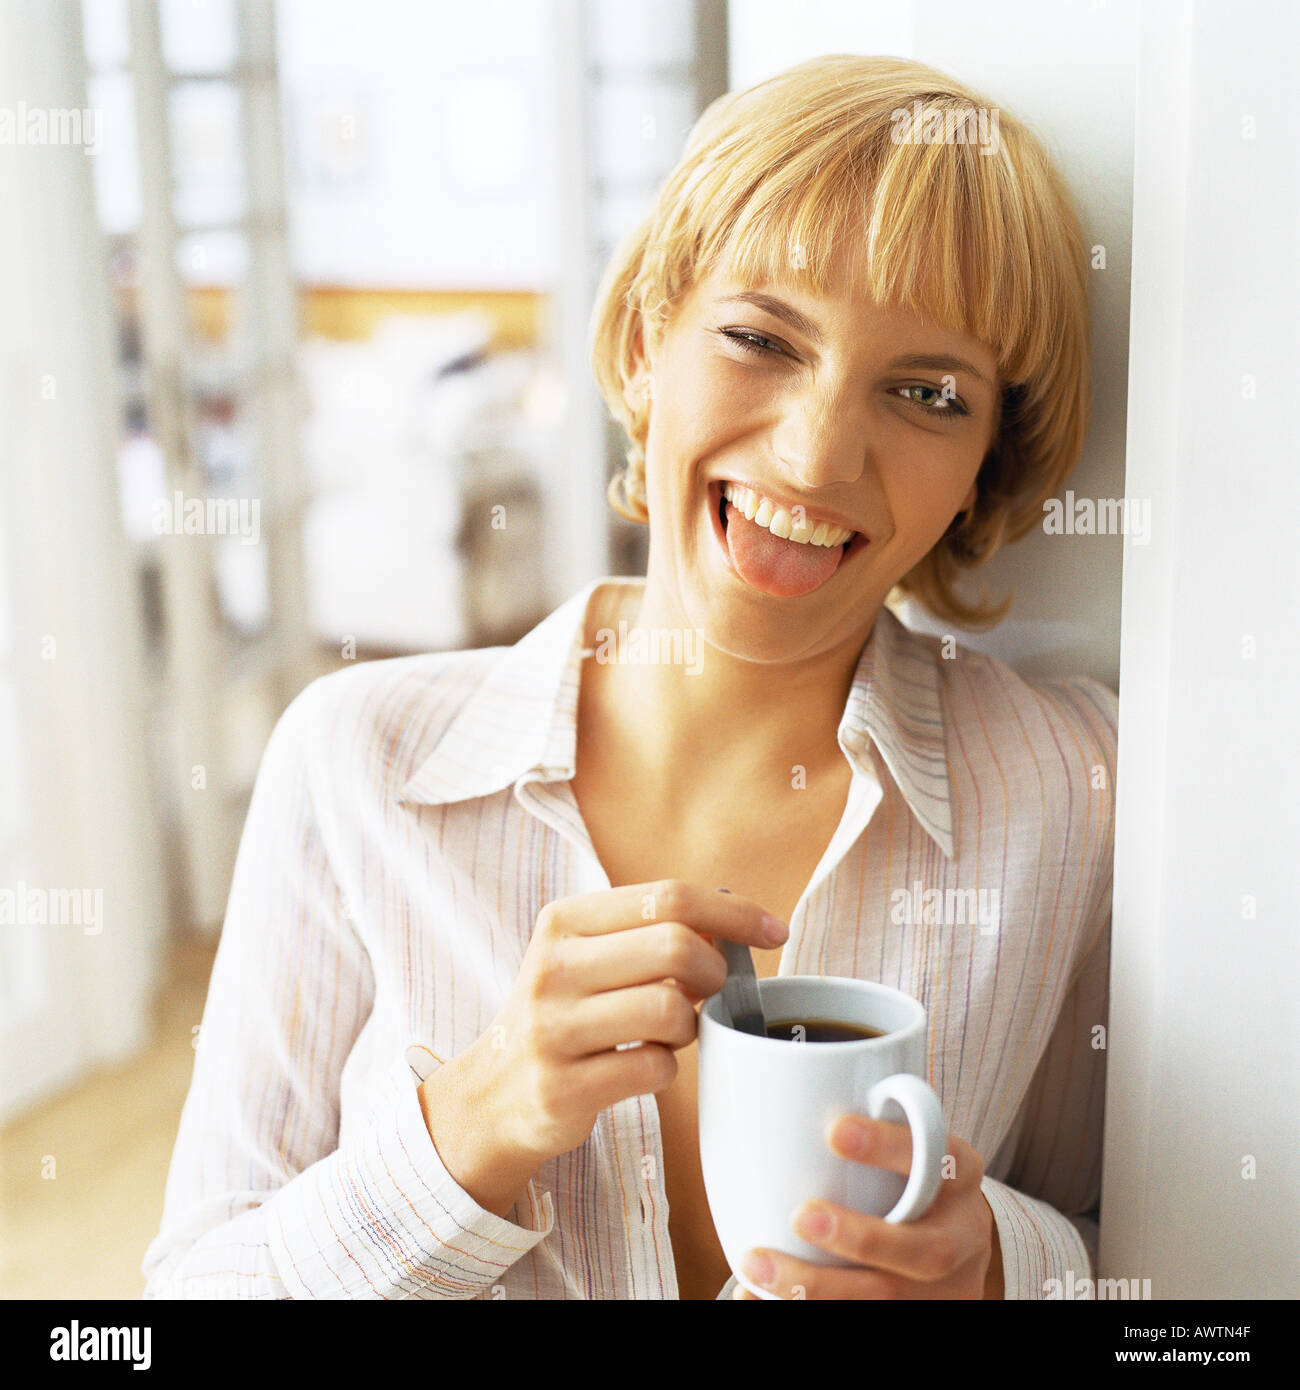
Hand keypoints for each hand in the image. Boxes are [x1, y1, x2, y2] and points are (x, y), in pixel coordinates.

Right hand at [418, 880, 785, 1216]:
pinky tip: (645, 1065)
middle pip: (676, 946)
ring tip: (671, 1031)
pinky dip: (666, 1068)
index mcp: (565, 920)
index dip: (734, 912)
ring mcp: (553, 1029)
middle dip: (715, 972)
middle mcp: (553, 967)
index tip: (774, 931)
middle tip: (711, 991)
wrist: (495, 1092)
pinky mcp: (562, 1087)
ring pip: (670, 1009)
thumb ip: (652, 931)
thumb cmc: (566, 1014)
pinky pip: (654, 1068)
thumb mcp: (589, 955)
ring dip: (690, 1025)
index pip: (669, 895)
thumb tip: (733, 923)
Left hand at [734, 1116, 1002, 1299]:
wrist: (955, 1243)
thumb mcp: (908, 1142)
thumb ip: (867, 1113)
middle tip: (801, 1216)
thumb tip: (765, 1076)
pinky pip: (867, 1320)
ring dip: (819, 1288)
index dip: (890, 1146)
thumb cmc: (909, 1178)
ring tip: (758, 1266)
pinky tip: (754, 1298)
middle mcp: (962, 1236)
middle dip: (861, 1237)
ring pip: (890, 1298)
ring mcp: (945, 1289)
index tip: (834, 1130)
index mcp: (961, 1175)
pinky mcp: (919, 1316)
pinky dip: (805, 1312)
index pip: (940, 1156)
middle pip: (924, 1249)